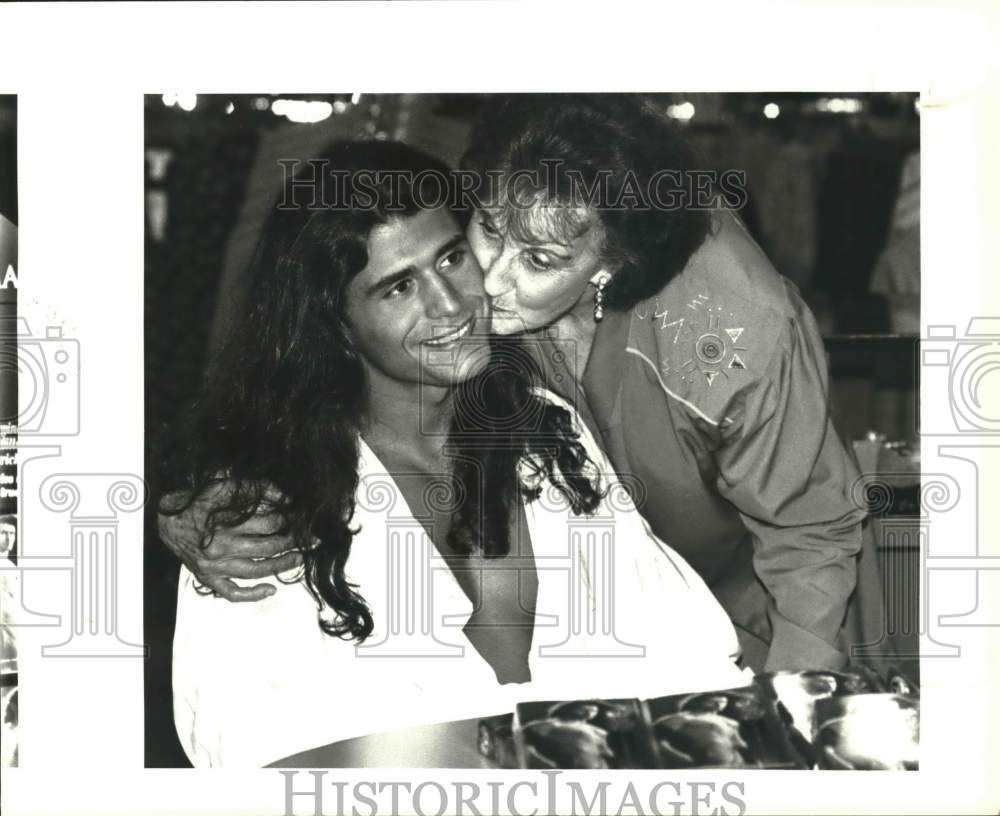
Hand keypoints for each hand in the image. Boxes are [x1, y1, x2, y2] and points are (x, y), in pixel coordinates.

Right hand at [158, 483, 302, 602]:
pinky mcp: (208, 578)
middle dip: (291, 543)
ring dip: (281, 566)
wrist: (166, 520)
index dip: (288, 520)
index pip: (269, 524)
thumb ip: (255, 489)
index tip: (299, 518)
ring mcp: (214, 566)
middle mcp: (219, 547)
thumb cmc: (197, 502)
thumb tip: (284, 496)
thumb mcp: (224, 487)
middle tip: (309, 539)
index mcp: (225, 523)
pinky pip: (232, 593)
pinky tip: (270, 590)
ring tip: (299, 559)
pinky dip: (252, 594)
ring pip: (255, 571)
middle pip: (267, 548)